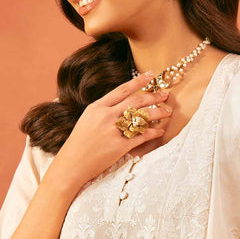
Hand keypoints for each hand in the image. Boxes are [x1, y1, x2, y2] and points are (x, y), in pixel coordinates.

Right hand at [49, 72, 172, 191]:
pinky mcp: (119, 147)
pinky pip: (141, 137)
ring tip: (167, 111)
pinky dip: (153, 133)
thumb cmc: (80, 142)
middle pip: (136, 102)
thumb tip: (125, 102)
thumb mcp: (88, 119)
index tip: (152, 74)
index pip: (122, 90)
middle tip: (165, 95)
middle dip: (154, 97)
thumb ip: (105, 109)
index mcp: (97, 107)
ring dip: (157, 113)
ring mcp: (113, 131)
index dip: (139, 81)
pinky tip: (160, 130)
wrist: (71, 164)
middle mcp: (106, 116)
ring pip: (141, 117)